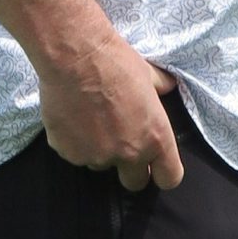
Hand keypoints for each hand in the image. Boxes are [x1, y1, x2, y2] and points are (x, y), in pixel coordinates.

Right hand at [36, 23, 183, 190]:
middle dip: (130, 168)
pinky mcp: (68, 152)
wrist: (75, 56)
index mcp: (155, 138)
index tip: (156, 166)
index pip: (169, 178)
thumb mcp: (150, 75)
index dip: (163, 173)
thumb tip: (168, 86)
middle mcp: (128, 154)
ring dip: (99, 150)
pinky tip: (73, 116)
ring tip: (92, 119)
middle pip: (134, 182)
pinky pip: (74, 154)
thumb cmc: (116, 62)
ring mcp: (96, 157)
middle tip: (120, 142)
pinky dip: (74, 141)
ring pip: (100, 165)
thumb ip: (161, 89)